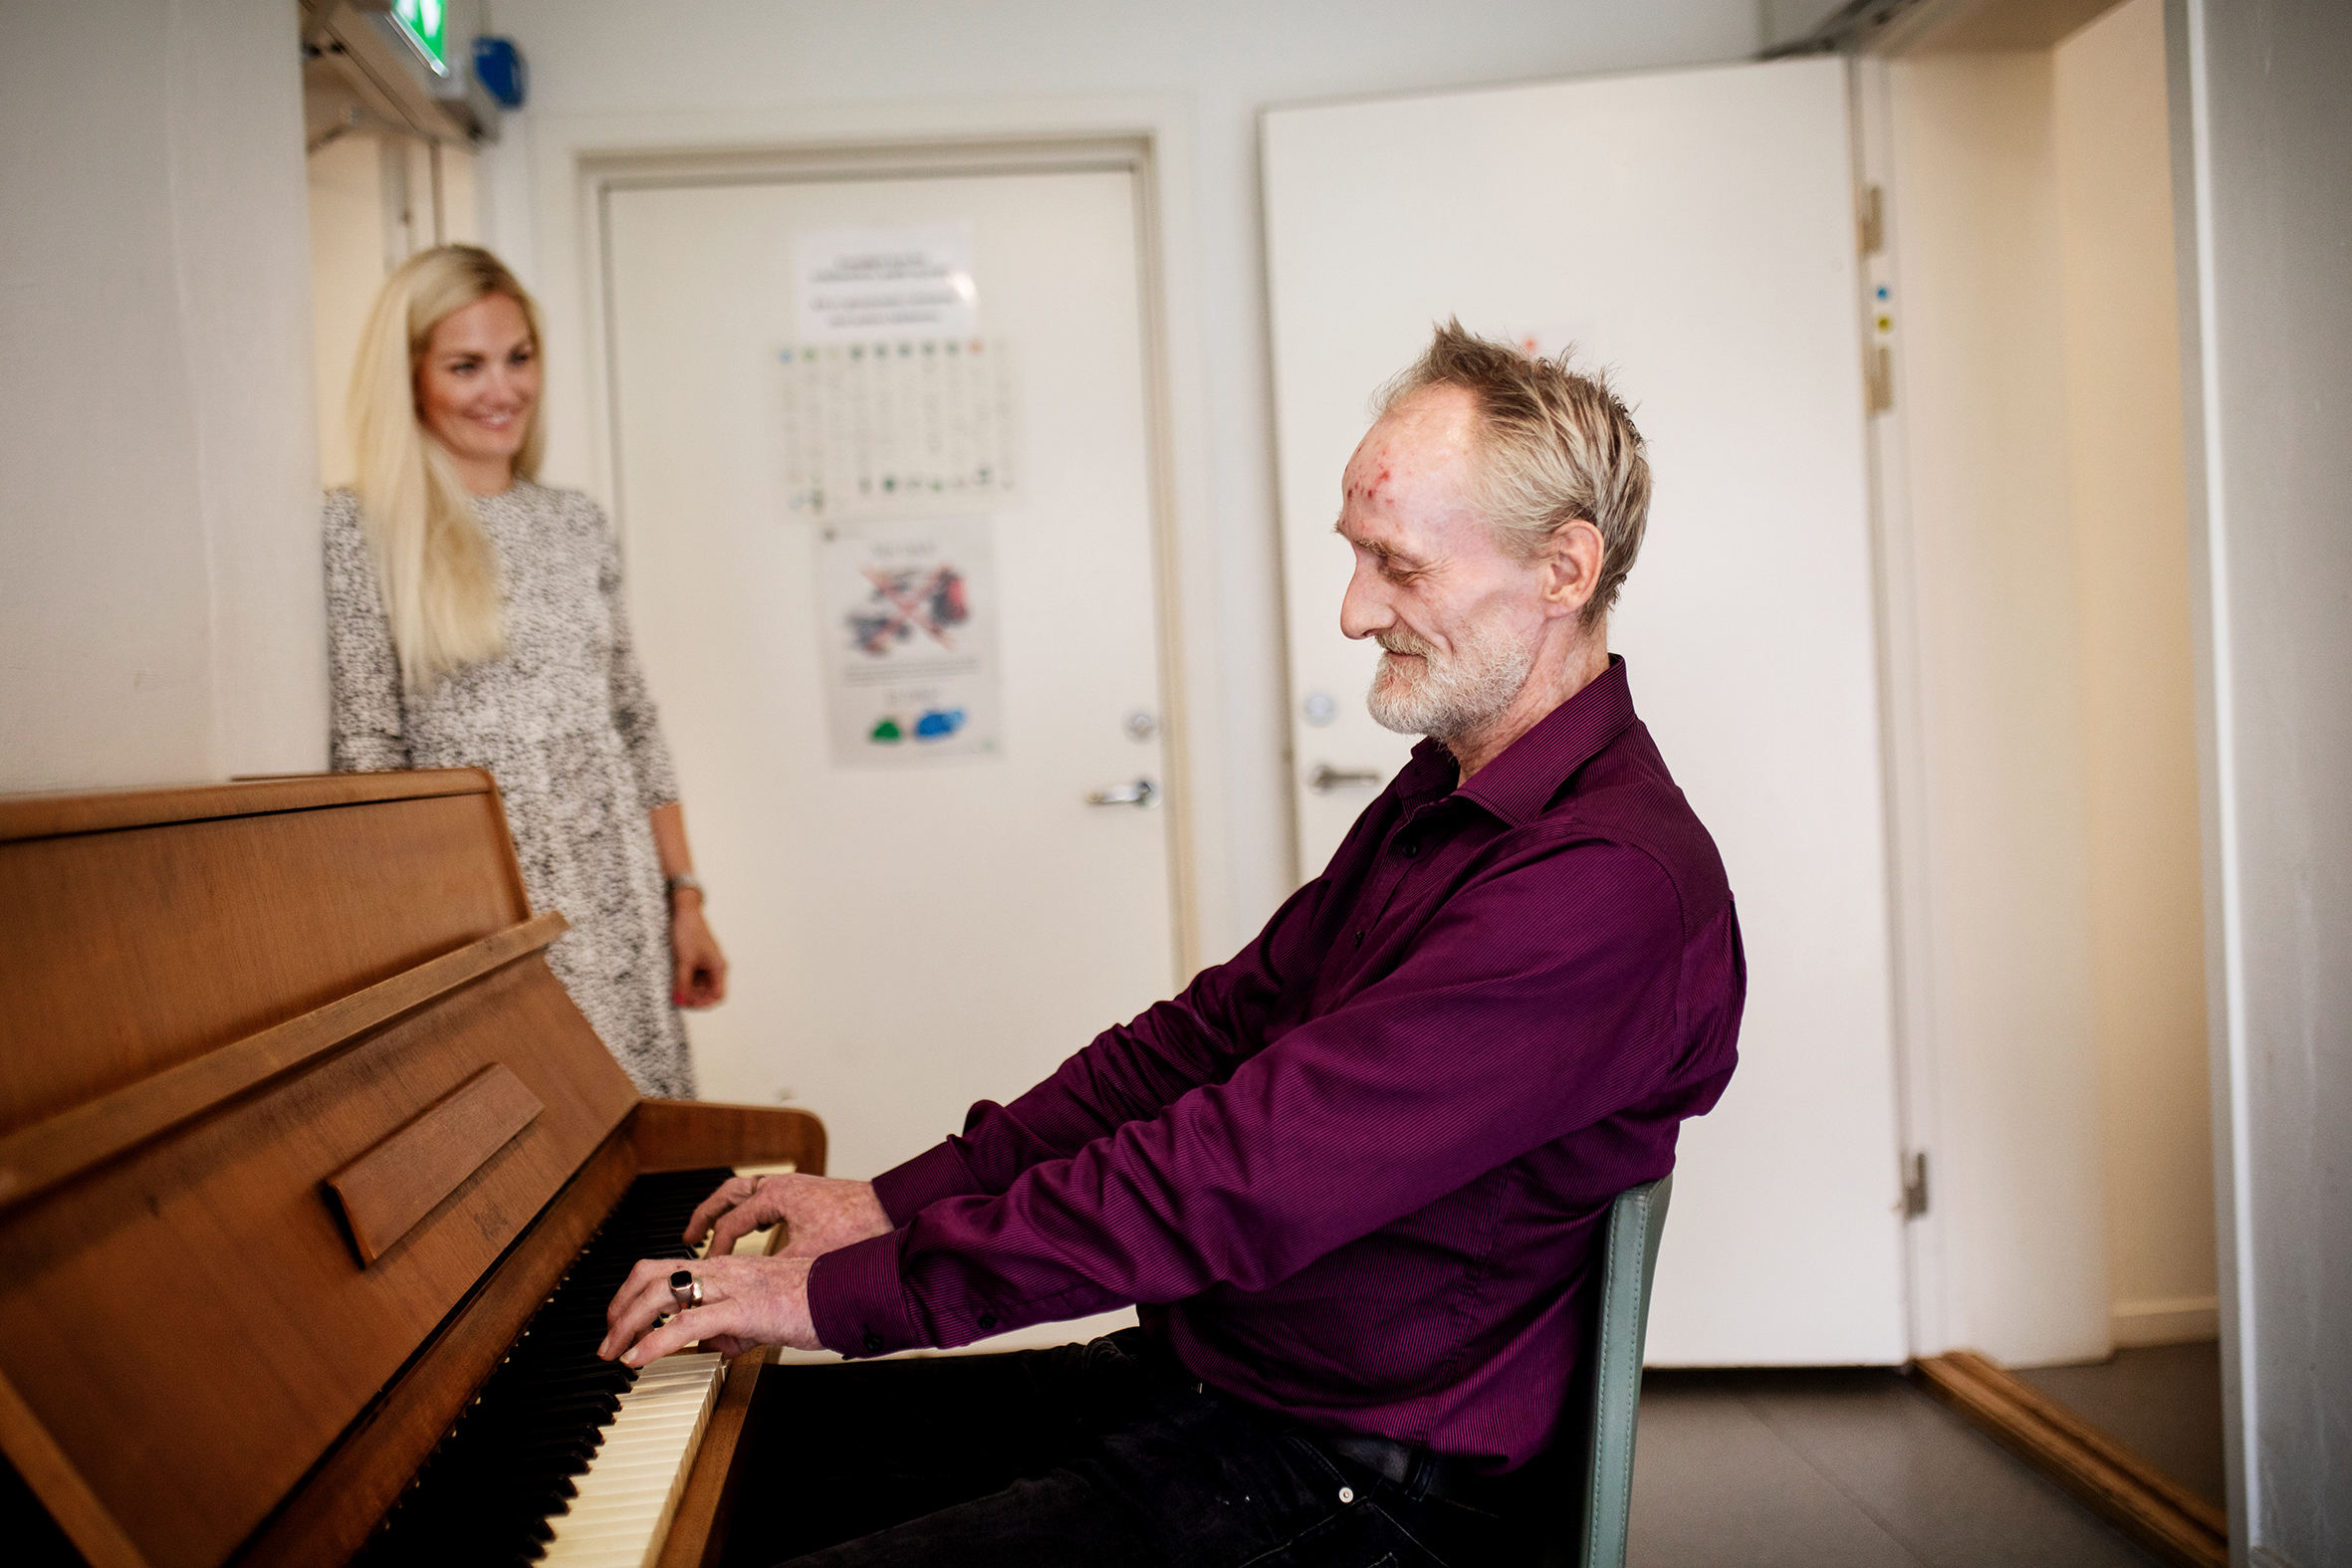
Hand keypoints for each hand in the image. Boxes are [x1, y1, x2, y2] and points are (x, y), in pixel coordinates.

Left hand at [598, 1253, 819, 1363]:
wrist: (847, 1293)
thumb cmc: (813, 1301)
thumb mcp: (761, 1315)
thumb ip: (731, 1327)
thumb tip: (708, 1346)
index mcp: (725, 1268)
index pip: (662, 1268)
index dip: (631, 1294)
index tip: (619, 1323)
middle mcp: (721, 1270)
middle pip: (648, 1275)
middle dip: (617, 1308)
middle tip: (606, 1341)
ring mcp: (730, 1286)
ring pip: (659, 1294)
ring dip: (625, 1325)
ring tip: (613, 1352)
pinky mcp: (742, 1309)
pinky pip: (686, 1324)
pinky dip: (653, 1342)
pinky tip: (638, 1359)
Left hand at [671, 900, 726, 1007]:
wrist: (683, 910)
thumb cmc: (688, 931)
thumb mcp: (684, 960)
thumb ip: (682, 983)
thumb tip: (679, 1002)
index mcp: (719, 967)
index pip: (718, 996)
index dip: (704, 1004)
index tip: (688, 1004)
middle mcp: (714, 968)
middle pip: (707, 994)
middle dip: (694, 999)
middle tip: (677, 999)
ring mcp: (703, 965)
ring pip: (697, 987)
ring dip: (687, 991)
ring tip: (673, 991)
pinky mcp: (693, 961)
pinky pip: (690, 978)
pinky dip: (682, 982)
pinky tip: (673, 983)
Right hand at [684, 1172, 892, 1259]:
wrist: (891, 1210)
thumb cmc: (857, 1228)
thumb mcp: (809, 1259)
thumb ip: (772, 1276)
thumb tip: (754, 1293)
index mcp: (776, 1195)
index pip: (730, 1224)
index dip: (715, 1251)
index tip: (709, 1272)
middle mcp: (780, 1185)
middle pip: (727, 1195)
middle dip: (705, 1216)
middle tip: (689, 1237)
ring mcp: (792, 1186)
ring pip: (745, 1191)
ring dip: (725, 1211)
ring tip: (711, 1231)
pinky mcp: (804, 1193)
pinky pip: (764, 1197)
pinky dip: (749, 1212)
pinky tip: (752, 1231)